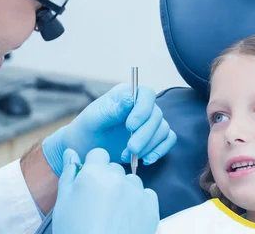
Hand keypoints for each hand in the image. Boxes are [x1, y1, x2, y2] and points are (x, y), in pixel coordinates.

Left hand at [42, 83, 176, 175]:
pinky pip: (168, 140)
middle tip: (130, 149)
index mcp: (127, 95)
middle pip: (156, 115)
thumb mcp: (95, 119)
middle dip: (144, 134)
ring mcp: (149, 122)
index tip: (130, 127)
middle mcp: (142, 106)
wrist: (86, 148)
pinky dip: (160, 150)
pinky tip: (146, 160)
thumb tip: (130, 96)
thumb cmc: (87, 128)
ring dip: (149, 145)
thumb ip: (113, 109)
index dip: (143, 110)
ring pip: (163, 129)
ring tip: (130, 156)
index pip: (147, 94)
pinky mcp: (153, 137)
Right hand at [52, 148, 159, 233]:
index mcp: (95, 173)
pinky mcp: (151, 209)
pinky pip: (148, 195)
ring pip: (132, 181)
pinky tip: (128, 217)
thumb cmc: (75, 231)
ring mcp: (137, 193)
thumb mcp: (63, 201)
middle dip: (108, 179)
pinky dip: (140, 202)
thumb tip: (70, 152)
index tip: (90, 181)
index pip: (98, 154)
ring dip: (125, 190)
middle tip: (98, 202)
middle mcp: (119, 178)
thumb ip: (68, 173)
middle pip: (115, 168)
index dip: (93, 166)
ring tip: (114, 212)